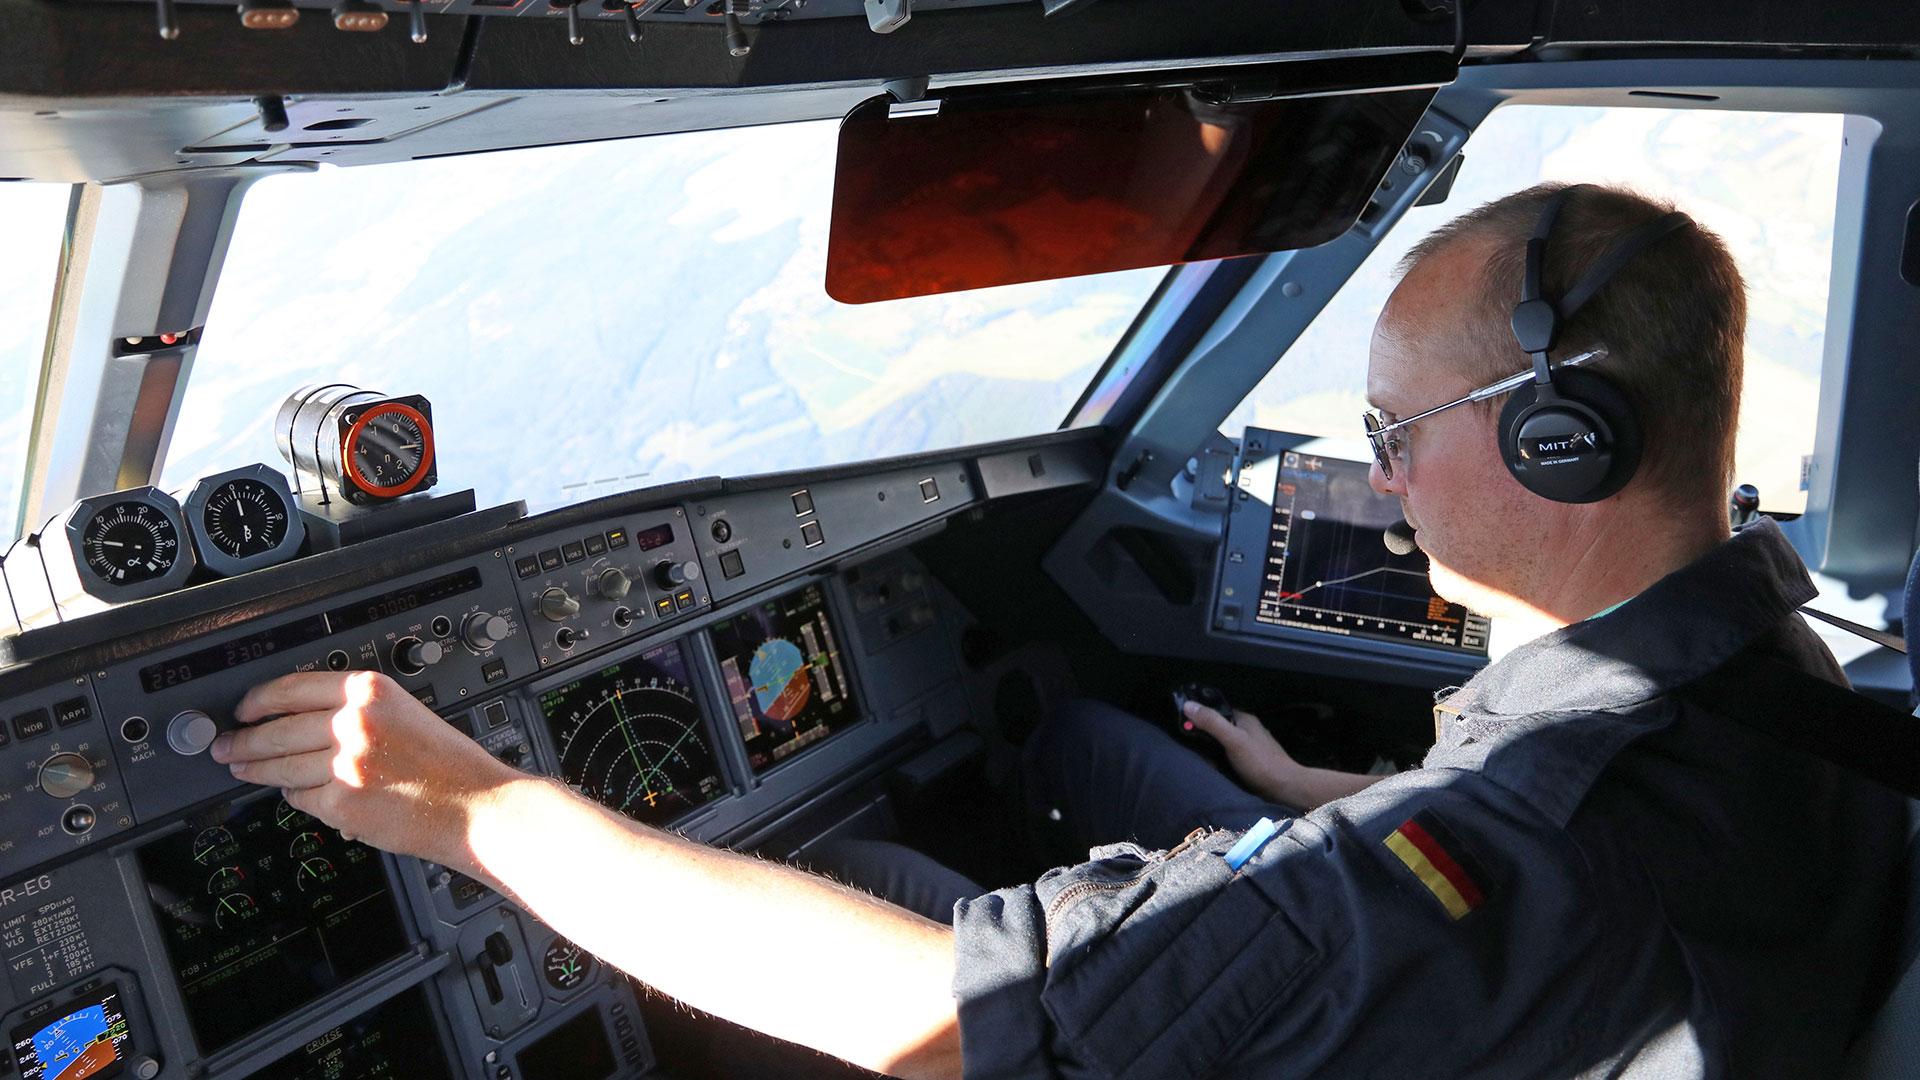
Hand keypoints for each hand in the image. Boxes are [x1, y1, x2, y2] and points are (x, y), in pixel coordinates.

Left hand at [212, 670, 514, 866]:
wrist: (476, 806)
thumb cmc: (450, 766)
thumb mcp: (406, 714)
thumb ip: (358, 712)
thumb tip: (302, 722)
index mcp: (372, 691)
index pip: (293, 686)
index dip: (259, 699)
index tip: (244, 709)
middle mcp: (356, 721)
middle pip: (277, 728)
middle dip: (244, 739)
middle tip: (227, 745)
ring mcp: (346, 762)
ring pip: (280, 765)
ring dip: (256, 769)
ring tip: (243, 769)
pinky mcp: (342, 800)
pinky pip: (300, 796)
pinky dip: (294, 797)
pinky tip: (295, 794)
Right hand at [1180, 699, 1302, 805]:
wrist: (1284, 788)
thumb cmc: (1260, 762)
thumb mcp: (1233, 740)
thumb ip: (1212, 722)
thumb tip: (1188, 705)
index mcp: (1244, 719)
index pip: (1218, 709)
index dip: (1201, 713)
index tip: (1182, 721)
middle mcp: (1247, 730)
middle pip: (1219, 726)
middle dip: (1204, 733)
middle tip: (1186, 741)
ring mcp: (1249, 746)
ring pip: (1223, 742)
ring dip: (1211, 748)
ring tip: (1195, 755)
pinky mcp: (1250, 762)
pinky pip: (1228, 756)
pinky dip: (1219, 760)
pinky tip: (1212, 767)